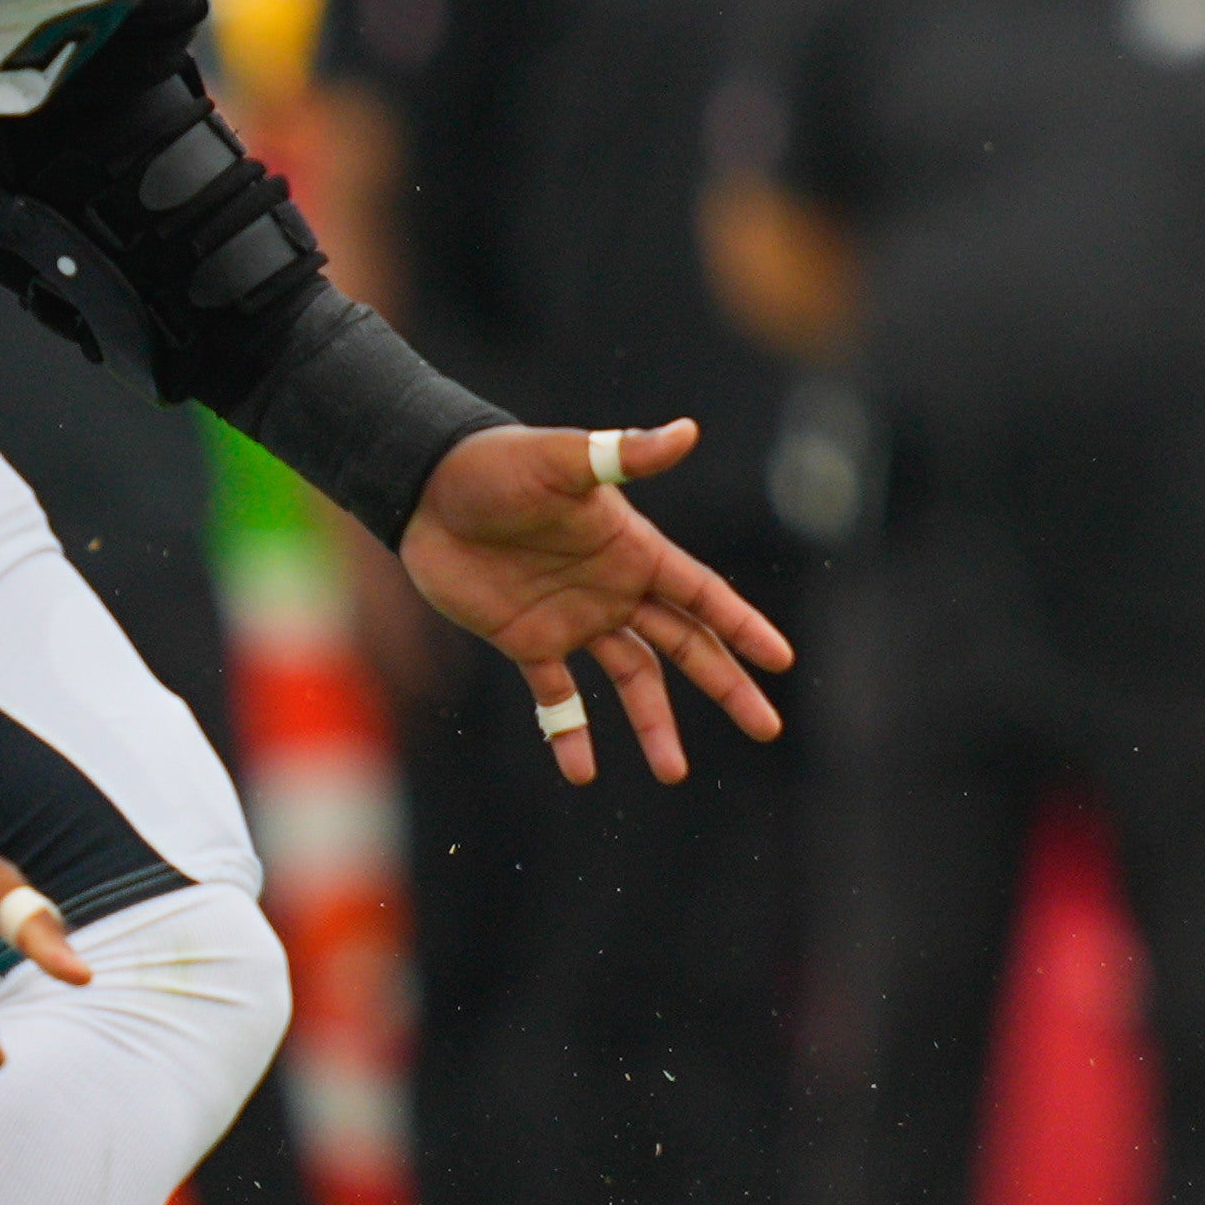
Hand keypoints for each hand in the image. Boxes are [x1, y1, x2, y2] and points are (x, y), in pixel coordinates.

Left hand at [402, 418, 794, 783]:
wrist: (424, 489)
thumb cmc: (497, 465)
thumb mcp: (562, 460)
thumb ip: (623, 453)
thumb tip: (688, 431)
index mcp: (635, 552)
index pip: (704, 596)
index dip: (743, 628)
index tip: (780, 660)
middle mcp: (616, 590)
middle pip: (686, 647)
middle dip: (727, 687)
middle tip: (766, 728)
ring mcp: (574, 619)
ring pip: (632, 680)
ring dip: (653, 725)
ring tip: (673, 772)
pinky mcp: (527, 642)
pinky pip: (558, 697)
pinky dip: (570, 733)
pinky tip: (581, 773)